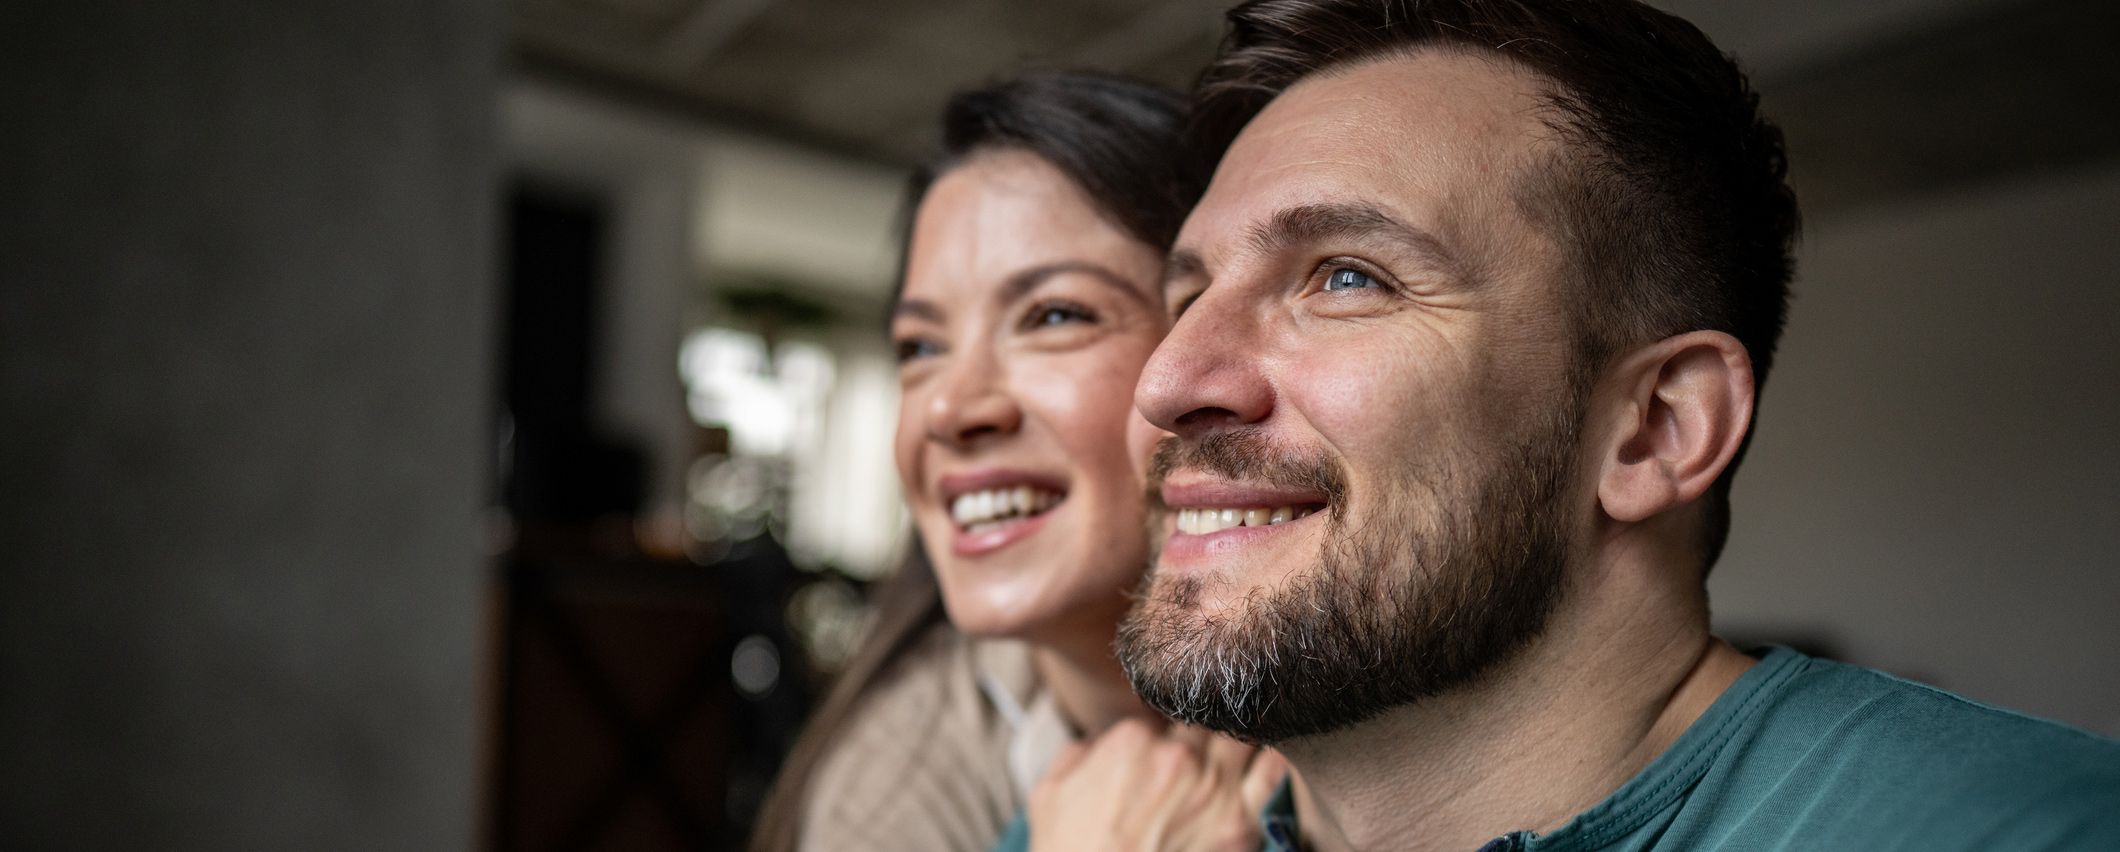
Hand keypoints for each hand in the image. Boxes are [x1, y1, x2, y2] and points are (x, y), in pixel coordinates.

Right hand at [1028, 719, 1288, 851]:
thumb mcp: (1049, 796)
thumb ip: (1077, 755)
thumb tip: (1096, 743)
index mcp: (1132, 740)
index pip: (1160, 712)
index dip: (1161, 733)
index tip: (1158, 751)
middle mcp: (1178, 755)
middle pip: (1203, 723)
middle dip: (1199, 735)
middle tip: (1193, 758)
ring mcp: (1214, 788)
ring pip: (1242, 736)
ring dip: (1236, 743)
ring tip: (1229, 758)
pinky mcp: (1242, 824)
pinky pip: (1273, 772)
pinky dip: (1271, 762)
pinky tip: (1261, 765)